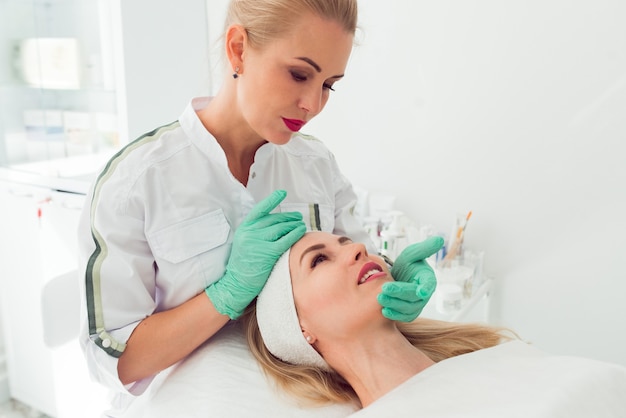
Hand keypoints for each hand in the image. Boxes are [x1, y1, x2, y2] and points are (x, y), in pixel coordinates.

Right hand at [206, 190, 305, 318]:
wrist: (236, 283)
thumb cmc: (243, 265)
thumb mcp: (244, 243)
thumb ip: (256, 232)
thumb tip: (275, 222)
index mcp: (244, 228)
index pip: (260, 210)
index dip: (272, 200)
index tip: (283, 193)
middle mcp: (250, 232)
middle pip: (274, 219)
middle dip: (289, 217)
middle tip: (298, 217)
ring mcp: (258, 242)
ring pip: (281, 228)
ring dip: (294, 224)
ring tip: (301, 224)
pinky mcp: (267, 252)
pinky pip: (285, 240)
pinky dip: (295, 234)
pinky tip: (301, 231)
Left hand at [377, 236, 443, 321]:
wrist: (397, 277)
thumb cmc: (407, 265)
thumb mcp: (413, 254)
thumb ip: (424, 248)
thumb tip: (439, 239)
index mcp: (428, 279)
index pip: (429, 284)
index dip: (426, 288)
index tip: (421, 291)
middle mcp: (424, 294)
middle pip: (414, 297)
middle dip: (399, 294)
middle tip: (384, 289)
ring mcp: (417, 305)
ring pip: (408, 309)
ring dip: (394, 304)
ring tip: (380, 298)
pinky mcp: (408, 313)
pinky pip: (403, 317)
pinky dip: (394, 315)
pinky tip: (384, 310)